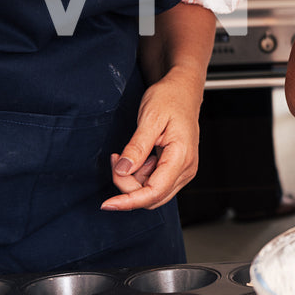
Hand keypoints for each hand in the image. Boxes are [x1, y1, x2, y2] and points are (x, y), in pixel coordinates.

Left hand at [101, 72, 203, 210]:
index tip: (108, 204)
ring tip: (126, 154)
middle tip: (115, 160)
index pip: (154, 192)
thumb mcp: (150, 118)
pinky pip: (154, 183)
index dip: (129, 201)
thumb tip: (123, 170)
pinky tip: (137, 157)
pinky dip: (139, 175)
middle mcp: (186, 169)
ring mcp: (183, 171)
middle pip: (152, 197)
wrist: (183, 90)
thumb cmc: (170, 99)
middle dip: (128, 186)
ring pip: (152, 193)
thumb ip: (137, 147)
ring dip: (133, 180)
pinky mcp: (177, 170)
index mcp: (181, 157)